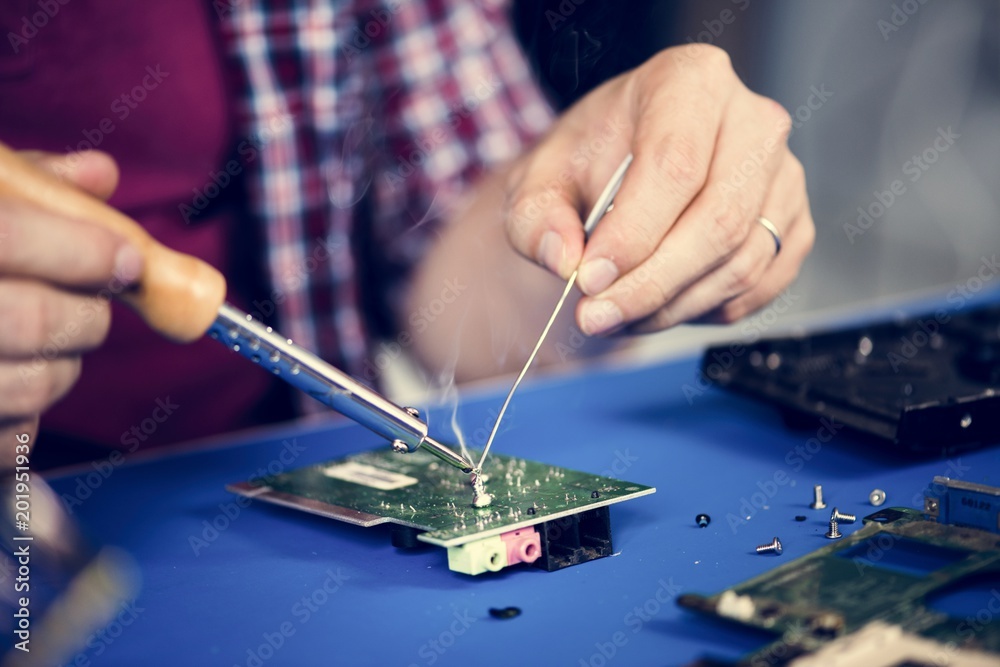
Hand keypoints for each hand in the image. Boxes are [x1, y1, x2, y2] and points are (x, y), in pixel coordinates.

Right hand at [0, 148, 140, 453]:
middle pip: (35, 319)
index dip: (84, 250)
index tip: (128, 258)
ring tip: (51, 342)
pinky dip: (30, 416)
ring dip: (66, 364)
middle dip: (89, 313)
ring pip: (34, 384)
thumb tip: (99, 174)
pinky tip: (13, 380)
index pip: (10, 239)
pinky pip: (13, 441)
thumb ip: (26, 184)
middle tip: (94, 303)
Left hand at [504, 44, 813, 335]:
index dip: (632, 234)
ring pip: (741, 263)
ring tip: (617, 315)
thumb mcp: (540, 178)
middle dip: (651, 285)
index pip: (674, 166)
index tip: (589, 279)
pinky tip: (660, 306)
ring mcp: (784, 175)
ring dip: (672, 306)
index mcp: (692, 81)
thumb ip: (536, 218)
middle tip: (597, 317)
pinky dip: (705, 311)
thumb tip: (564, 259)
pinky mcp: (794, 223)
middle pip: (718, 221)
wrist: (621, 169)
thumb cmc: (589, 162)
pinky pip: (760, 286)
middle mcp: (753, 122)